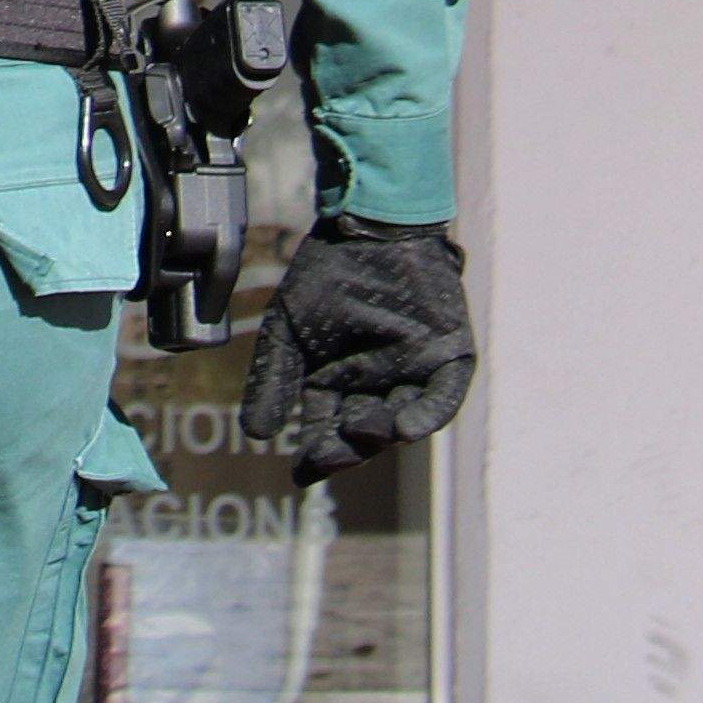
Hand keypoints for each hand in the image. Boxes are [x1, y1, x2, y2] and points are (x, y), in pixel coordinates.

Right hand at [243, 218, 473, 475]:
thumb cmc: (327, 274)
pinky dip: (426, 414)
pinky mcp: (448, 357)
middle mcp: (378, 383)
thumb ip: (273, 379)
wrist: (368, 228)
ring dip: (384, 433)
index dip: (317, 452)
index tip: (301, 474)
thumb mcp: (288, 330)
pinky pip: (442, 395)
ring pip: (402, 417)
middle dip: (347, 448)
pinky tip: (404, 427)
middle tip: (328, 458)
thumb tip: (254, 433)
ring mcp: (415, 372)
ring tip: (363, 436)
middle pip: (364, 430)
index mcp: (339, 379)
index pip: (327, 427)